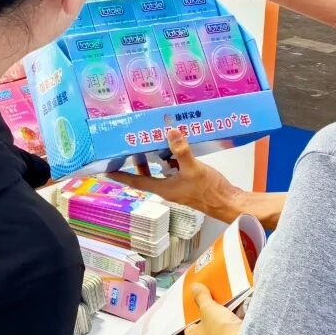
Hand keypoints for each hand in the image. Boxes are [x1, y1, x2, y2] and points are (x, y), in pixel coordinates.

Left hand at [109, 129, 243, 220]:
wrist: (228, 203)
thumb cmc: (208, 191)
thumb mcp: (193, 169)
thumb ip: (181, 151)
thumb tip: (170, 132)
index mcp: (163, 188)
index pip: (136, 181)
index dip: (121, 175)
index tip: (106, 170)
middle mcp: (168, 188)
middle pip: (147, 174)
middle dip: (138, 161)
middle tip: (131, 145)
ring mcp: (178, 186)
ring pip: (161, 171)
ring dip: (155, 158)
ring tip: (152, 140)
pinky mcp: (189, 182)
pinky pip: (174, 169)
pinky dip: (171, 158)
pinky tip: (176, 146)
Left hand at [185, 283, 242, 334]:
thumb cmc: (219, 330)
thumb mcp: (208, 308)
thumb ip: (201, 297)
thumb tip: (195, 288)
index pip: (189, 322)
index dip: (194, 309)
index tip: (199, 299)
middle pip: (204, 323)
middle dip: (210, 311)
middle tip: (213, 299)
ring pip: (218, 327)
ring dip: (222, 316)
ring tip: (225, 302)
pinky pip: (229, 331)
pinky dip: (231, 321)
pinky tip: (236, 310)